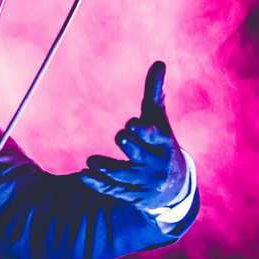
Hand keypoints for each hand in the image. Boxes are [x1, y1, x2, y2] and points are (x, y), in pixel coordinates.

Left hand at [79, 61, 187, 210]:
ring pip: (123, 175)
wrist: (175, 188)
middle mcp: (155, 163)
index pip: (154, 136)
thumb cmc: (161, 143)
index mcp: (163, 143)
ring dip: (107, 167)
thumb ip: (155, 93)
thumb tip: (158, 63)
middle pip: (140, 155)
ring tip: (92, 161)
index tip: (131, 124)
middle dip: (131, 145)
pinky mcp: (132, 195)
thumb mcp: (159, 121)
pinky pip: (112, 190)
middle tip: (120, 137)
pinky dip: (97, 183)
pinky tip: (83, 175)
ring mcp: (144, 182)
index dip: (142, 130)